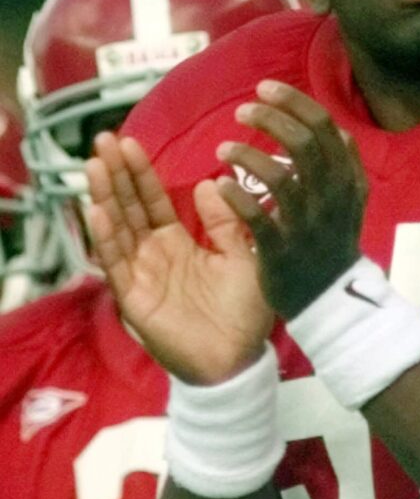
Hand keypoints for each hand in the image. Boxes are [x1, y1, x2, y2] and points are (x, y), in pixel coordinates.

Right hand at [86, 133, 273, 383]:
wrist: (239, 359)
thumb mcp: (245, 257)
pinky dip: (107, 238)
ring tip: (94, 164)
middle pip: (129, 208)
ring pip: (117, 230)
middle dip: (115, 175)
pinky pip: (117, 265)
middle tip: (103, 139)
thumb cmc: (245, 312)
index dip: (140, 174)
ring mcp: (141, 276)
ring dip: (105, 197)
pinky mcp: (135, 299)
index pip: (153, 201)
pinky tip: (98, 211)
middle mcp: (155, 256)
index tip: (129, 142)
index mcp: (179, 244)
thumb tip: (208, 183)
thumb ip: (227, 223)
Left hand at [216, 80, 367, 319]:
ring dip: (248, 155)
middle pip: (304, 143)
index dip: (293, 101)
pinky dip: (237, 196)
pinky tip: (220, 184)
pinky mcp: (283, 251)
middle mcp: (332, 198)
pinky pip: (258, 217)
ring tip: (223, 148)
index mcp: (348, 179)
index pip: (324, 126)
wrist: (330, 299)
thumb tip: (331, 127)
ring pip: (280, 177)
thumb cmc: (331, 241)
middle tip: (242, 112)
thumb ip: (340, 163)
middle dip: (270, 119)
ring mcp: (308, 225)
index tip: (265, 89)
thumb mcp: (349, 199)